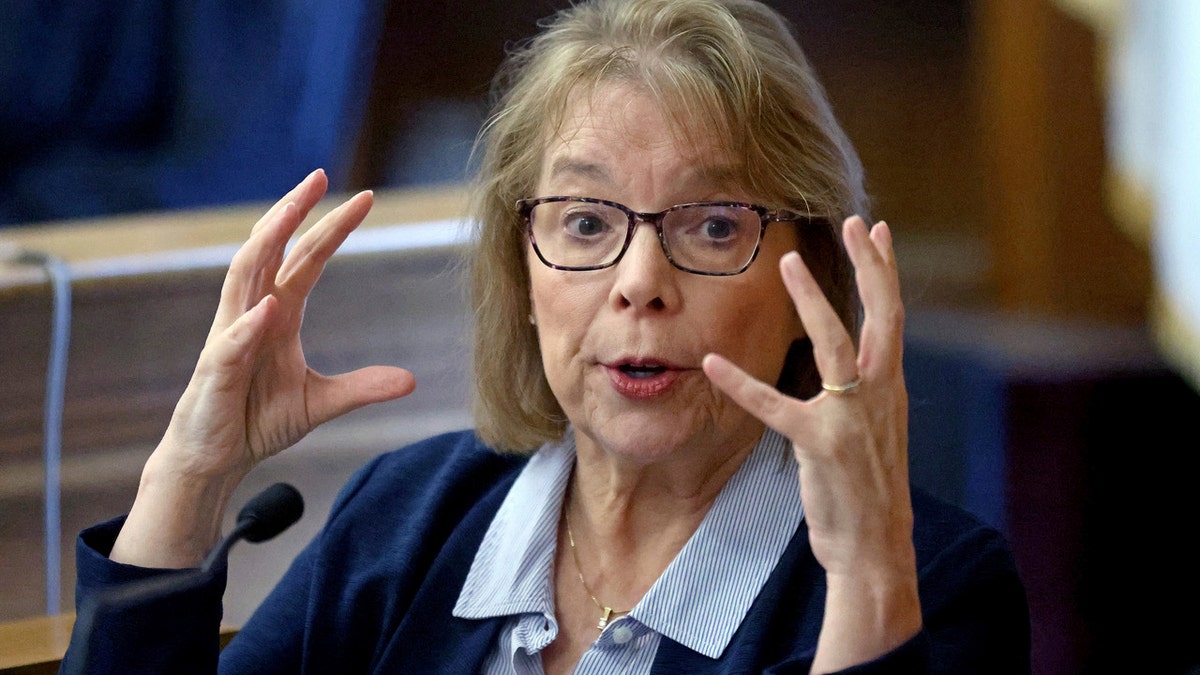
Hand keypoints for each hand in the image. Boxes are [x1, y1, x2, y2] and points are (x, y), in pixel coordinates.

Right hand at [112, 170, 415, 566]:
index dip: (333, 227)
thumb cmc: (257, 420)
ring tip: (289, 213)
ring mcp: (230, 337)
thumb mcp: (321, 402)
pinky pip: (231, 343)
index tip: (366, 198)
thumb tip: (410, 380)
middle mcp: (253, 312)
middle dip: (294, 211)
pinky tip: (269, 309)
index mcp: (279, 312)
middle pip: (271, 249)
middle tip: (319, 176)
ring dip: (265, 244)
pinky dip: (249, 325)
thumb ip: (362, 387)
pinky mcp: (215, 371)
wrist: (215, 458)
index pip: (307, 258)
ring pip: (242, 277)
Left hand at [703, 216, 918, 670]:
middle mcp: (881, 394)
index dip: (886, 270)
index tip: (877, 229)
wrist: (876, 545)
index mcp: (892, 388)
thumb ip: (865, 391)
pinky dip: (741, 384)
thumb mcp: (876, 430)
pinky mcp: (821, 445)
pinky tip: (713, 364)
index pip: (893, 316)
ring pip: (836, 344)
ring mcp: (852, 417)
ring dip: (812, 301)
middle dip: (868, 265)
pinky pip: (774, 406)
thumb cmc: (868, 488)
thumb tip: (852, 362)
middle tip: (851, 219)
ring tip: (788, 265)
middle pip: (881, 315)